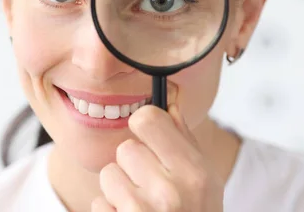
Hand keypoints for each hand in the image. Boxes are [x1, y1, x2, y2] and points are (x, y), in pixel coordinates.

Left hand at [91, 104, 223, 211]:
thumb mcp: (206, 183)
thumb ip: (184, 141)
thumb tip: (167, 102)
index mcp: (194, 173)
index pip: (147, 118)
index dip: (145, 125)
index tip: (148, 136)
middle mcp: (169, 192)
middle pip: (126, 148)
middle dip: (134, 166)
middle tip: (152, 187)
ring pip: (108, 174)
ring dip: (119, 190)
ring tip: (142, 207)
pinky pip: (97, 203)